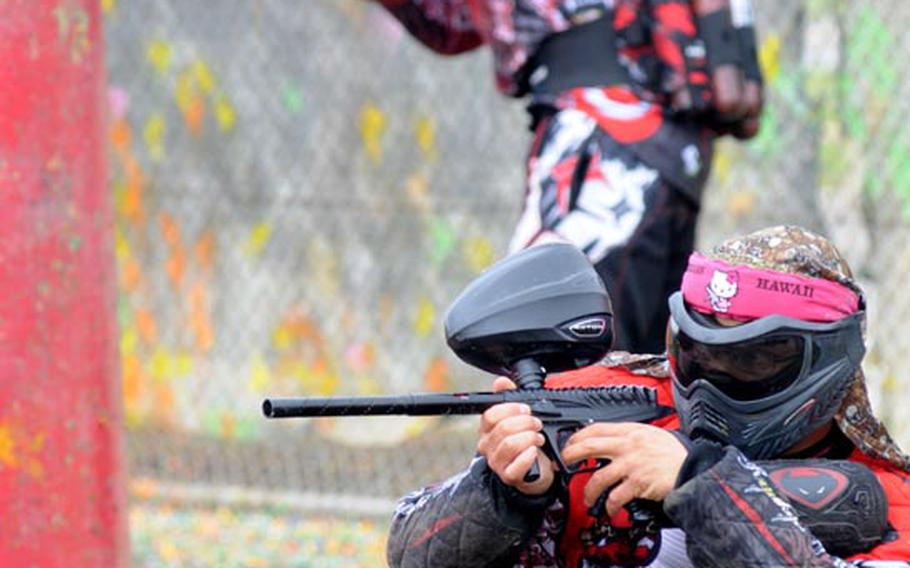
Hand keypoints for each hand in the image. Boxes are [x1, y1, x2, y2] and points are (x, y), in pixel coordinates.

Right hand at [476, 376, 555, 494]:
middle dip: (526, 423)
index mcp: (486, 428)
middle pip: (503, 428)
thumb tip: (500, 381)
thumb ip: (510, 397)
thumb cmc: (526, 440)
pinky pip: (516, 466)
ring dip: (530, 438)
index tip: (526, 409)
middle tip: (537, 424)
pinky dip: (528, 456)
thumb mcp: (518, 416)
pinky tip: (534, 451)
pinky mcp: (507, 476)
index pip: (490, 415)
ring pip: (510, 444)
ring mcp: (496, 462)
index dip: (511, 409)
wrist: (537, 468)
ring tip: (538, 438)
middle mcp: (486, 445)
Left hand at [561, 423, 687, 515]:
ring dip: (588, 490)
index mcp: (630, 431)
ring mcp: (631, 465)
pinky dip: (608, 506)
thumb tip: (610, 440)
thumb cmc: (673, 453)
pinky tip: (608, 509)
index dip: (578, 435)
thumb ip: (629, 436)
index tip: (571, 442)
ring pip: (598, 477)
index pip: (596, 429)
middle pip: (589, 447)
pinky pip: (615, 497)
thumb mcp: (650, 434)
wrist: (692, 468)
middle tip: (565, 462)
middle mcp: (628, 446)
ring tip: (587, 497)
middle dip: (571, 454)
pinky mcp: (637, 483)